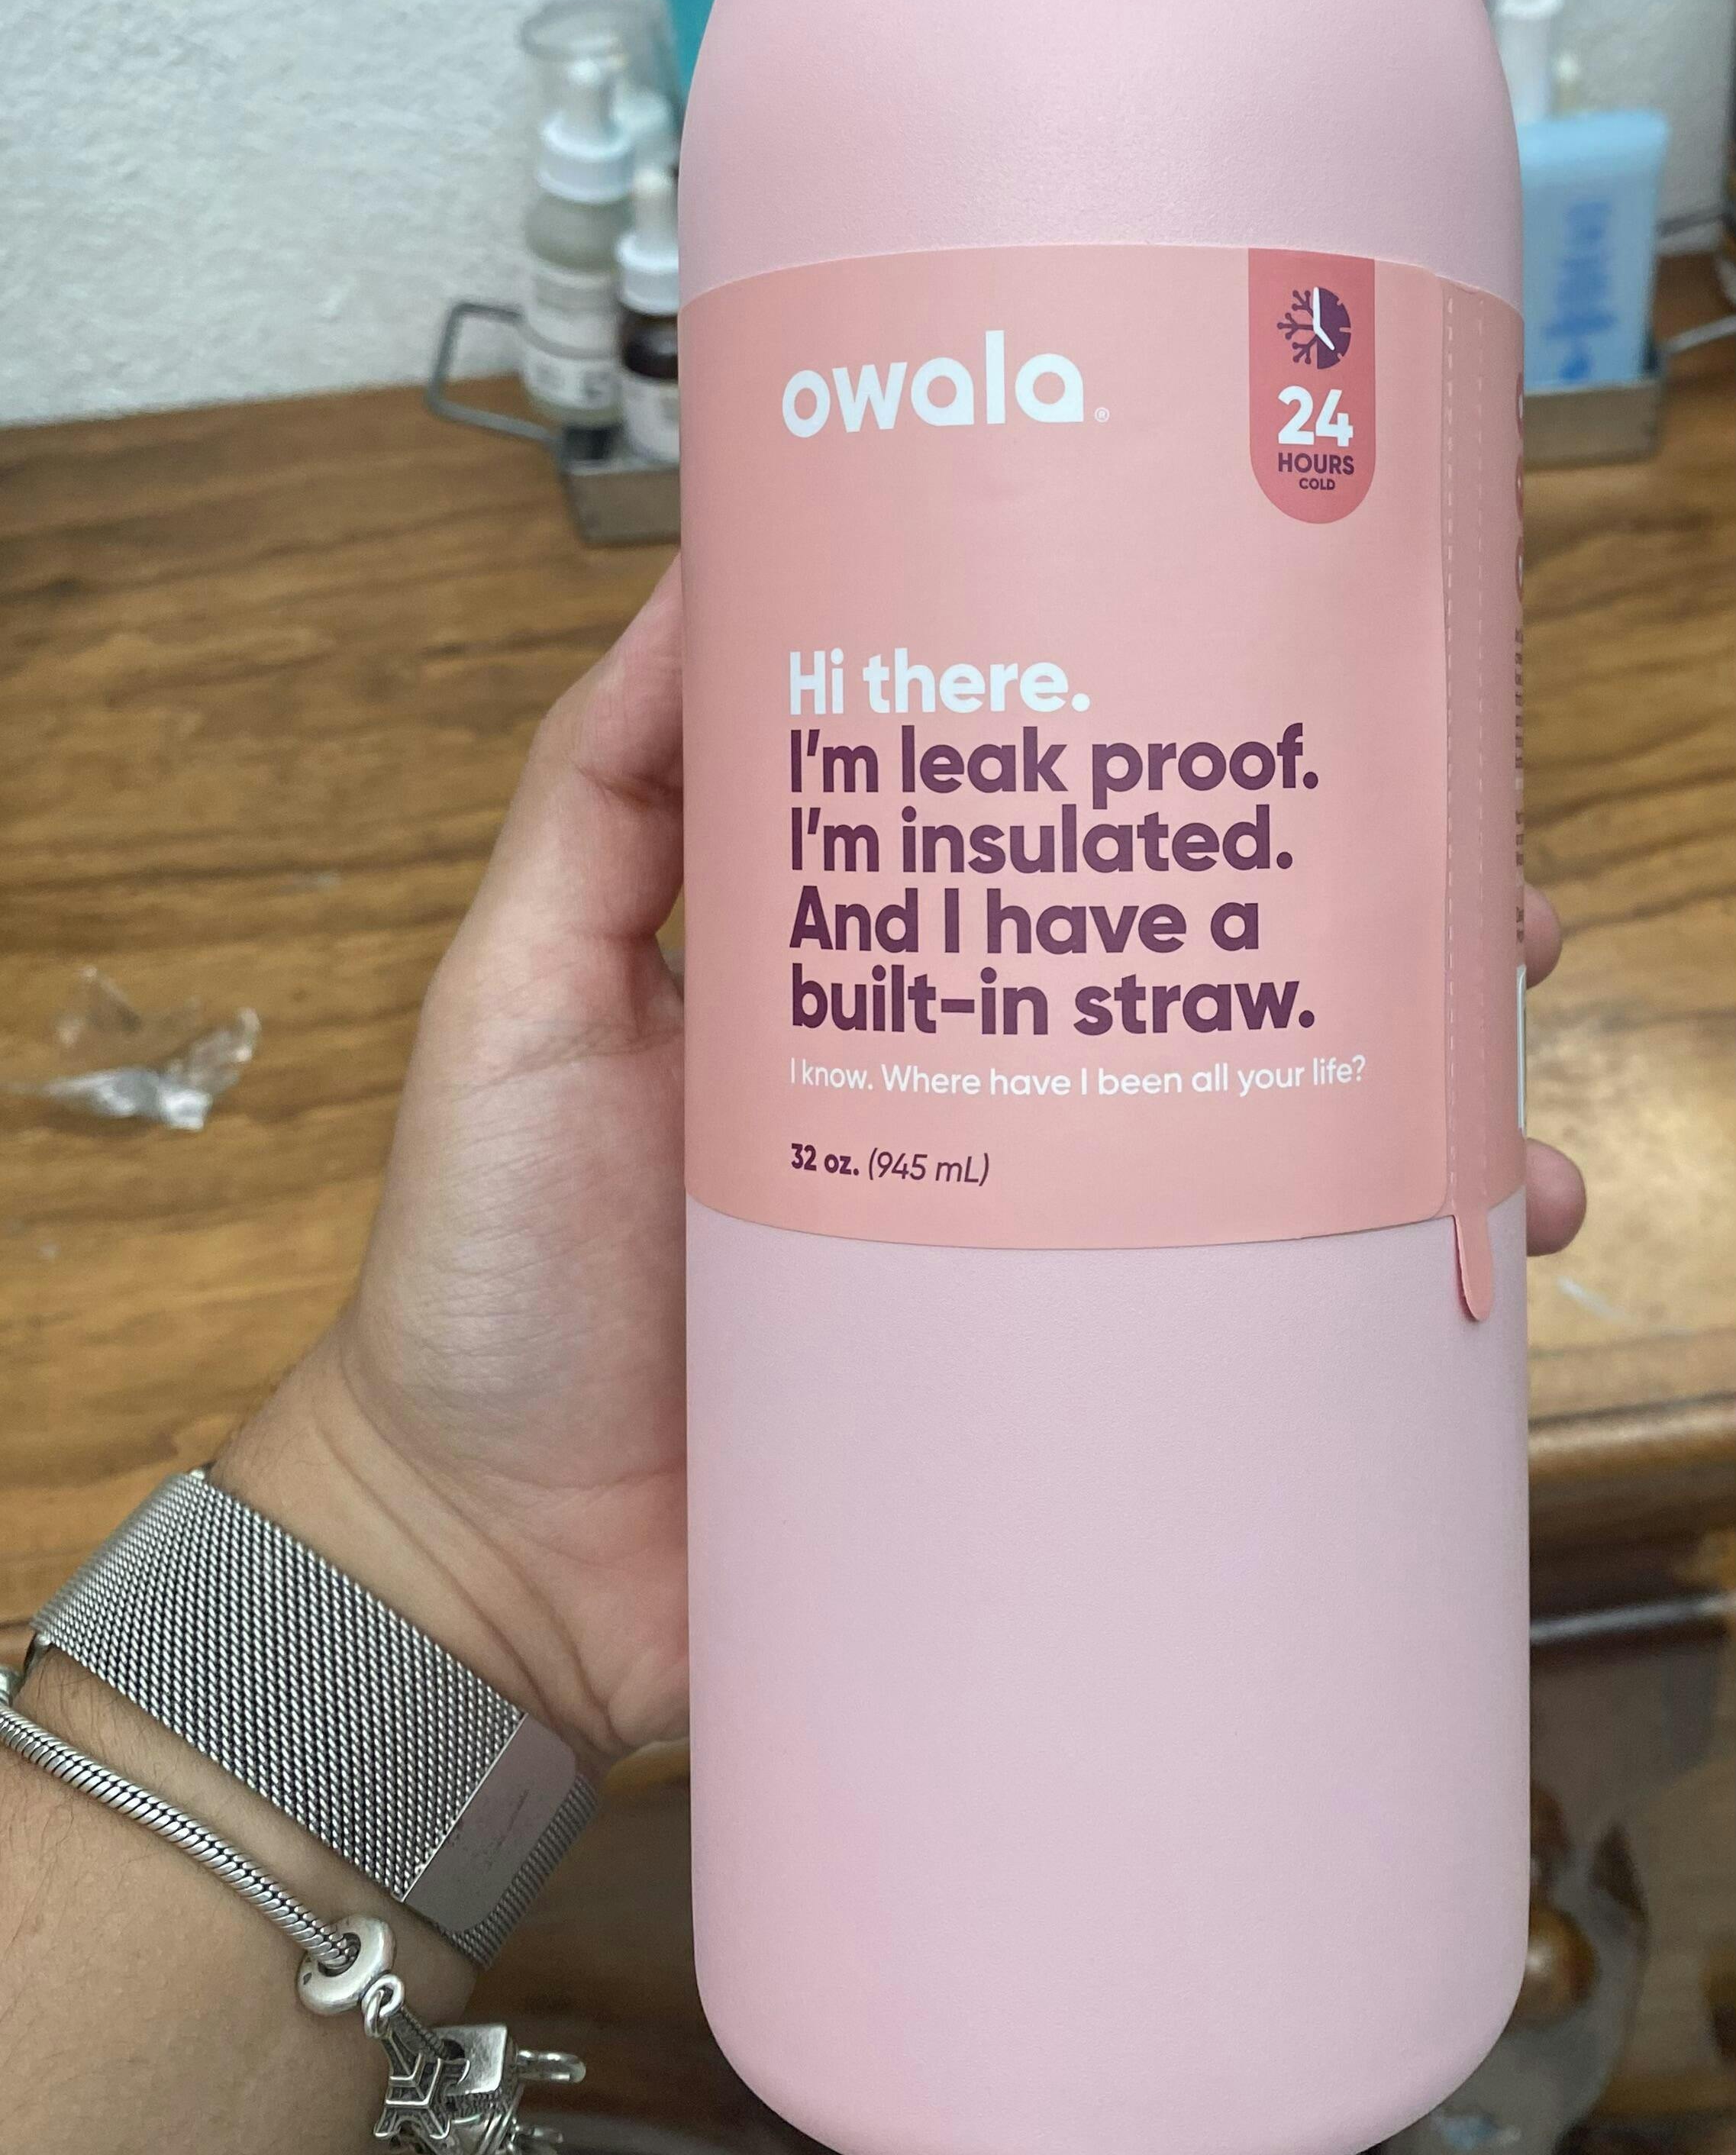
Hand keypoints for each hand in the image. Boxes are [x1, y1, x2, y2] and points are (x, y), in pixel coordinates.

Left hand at [225, 560, 1584, 1766]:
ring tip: (1499, 1134)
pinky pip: (1201, 1350)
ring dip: (1388, 1143)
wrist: (478, 1575)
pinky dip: (1329, 1323)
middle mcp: (972, 1115)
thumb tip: (695, 579)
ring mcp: (1017, 1266)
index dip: (1184, 785)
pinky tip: (1438, 1302)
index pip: (1056, 855)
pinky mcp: (1036, 1407)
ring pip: (1238, 1173)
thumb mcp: (516, 997)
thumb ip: (593, 800)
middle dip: (1355, 958)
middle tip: (1487, 926)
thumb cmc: (482, 1272)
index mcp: (870, 993)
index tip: (1306, 713)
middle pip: (1188, 1003)